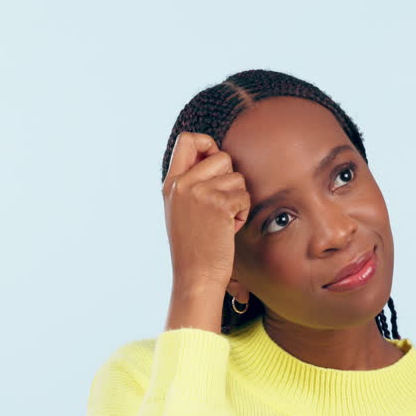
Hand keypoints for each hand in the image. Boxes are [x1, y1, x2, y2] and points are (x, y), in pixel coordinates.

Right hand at [161, 131, 250, 293]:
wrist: (195, 276)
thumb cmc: (194, 247)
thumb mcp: (181, 209)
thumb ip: (192, 182)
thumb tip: (217, 156)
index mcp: (171, 183)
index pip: (187, 140)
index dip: (207, 144)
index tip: (214, 164)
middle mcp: (182, 184)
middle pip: (221, 156)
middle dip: (230, 179)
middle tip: (221, 204)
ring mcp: (199, 192)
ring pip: (237, 177)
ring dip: (238, 199)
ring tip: (223, 221)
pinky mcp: (218, 204)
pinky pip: (244, 196)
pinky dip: (242, 213)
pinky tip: (228, 229)